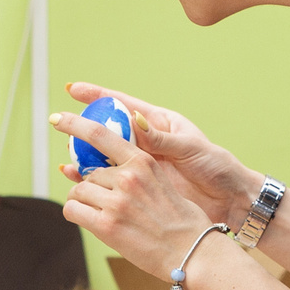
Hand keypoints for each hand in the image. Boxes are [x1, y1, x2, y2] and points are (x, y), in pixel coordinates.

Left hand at [53, 105, 230, 276]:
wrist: (192, 251)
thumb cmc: (182, 221)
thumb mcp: (163, 182)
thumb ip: (137, 173)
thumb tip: (112, 172)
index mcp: (142, 162)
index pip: (99, 134)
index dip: (74, 123)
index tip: (58, 119)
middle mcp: (128, 178)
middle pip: (88, 173)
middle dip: (91, 186)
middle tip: (105, 201)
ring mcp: (116, 202)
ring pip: (78, 191)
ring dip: (82, 201)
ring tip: (101, 213)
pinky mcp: (107, 226)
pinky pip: (73, 210)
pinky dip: (75, 213)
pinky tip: (88, 219)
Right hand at [61, 83, 256, 227]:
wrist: (229, 200)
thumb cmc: (216, 168)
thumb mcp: (190, 149)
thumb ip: (160, 138)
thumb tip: (133, 119)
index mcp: (158, 123)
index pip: (122, 104)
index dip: (96, 96)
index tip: (72, 89)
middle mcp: (146, 141)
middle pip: (108, 129)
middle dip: (83, 127)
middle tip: (61, 125)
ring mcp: (141, 164)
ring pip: (105, 155)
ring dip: (84, 154)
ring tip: (66, 154)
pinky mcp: (141, 186)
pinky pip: (111, 178)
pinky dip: (92, 177)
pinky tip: (75, 176)